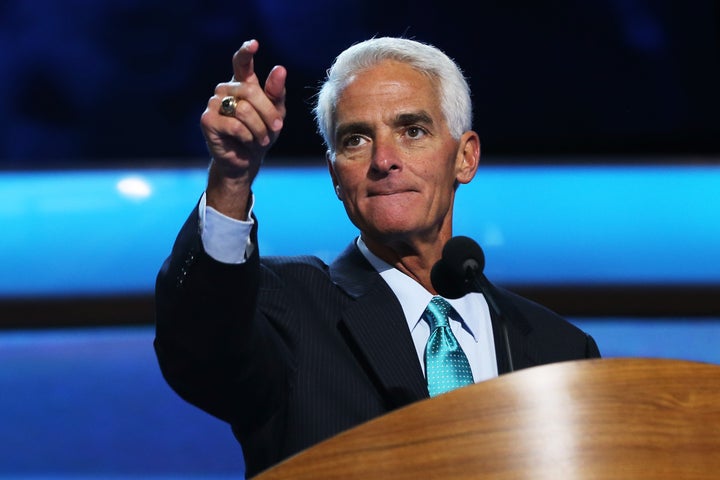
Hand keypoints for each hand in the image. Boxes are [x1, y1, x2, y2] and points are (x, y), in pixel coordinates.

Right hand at [201, 40, 285, 217]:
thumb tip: (280, 68)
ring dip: (260, 129)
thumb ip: (277, 93)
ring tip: (261, 139)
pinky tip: (248, 142)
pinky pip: (235, 125)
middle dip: (268, 113)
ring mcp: (214, 103)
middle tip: (277, 128)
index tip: (254, 44)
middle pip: (251, 92)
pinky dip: (248, 137)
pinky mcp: (207, 120)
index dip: (246, 52)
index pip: (241, 62)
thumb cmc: (261, 134)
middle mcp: (225, 89)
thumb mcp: (275, 114)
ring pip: (244, 110)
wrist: (245, 161)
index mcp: (241, 84)